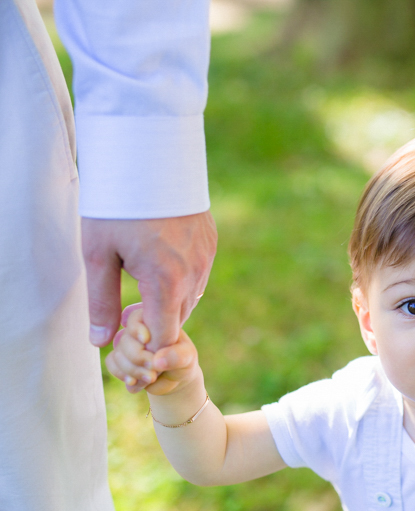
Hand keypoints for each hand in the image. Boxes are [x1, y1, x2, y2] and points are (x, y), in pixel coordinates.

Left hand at [82, 211, 216, 350]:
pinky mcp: (210, 244)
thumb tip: (101, 341)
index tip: (125, 326)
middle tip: (128, 305)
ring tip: (142, 280)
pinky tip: (159, 262)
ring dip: (169, 302)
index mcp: (166, 282)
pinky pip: (199, 276)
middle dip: (156, 323)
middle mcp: (194, 275)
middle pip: (178, 320)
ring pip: (190, 299)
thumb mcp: (98, 254)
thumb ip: (101, 301)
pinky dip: (181, 281)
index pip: (164, 337)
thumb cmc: (117, 206)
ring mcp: (206, 258)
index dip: (145, 342)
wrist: (149, 158)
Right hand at [105, 303, 200, 395]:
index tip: (146, 340)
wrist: (175, 377)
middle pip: (125, 340)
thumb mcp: (187, 357)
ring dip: (132, 370)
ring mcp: (126, 345)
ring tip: (151, 378)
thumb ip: (177, 356)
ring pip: (117, 355)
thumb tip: (157, 361)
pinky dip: (122, 374)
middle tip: (154, 372)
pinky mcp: (120, 359)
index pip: (136, 318)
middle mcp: (136, 331)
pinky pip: (112, 363)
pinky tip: (134, 382)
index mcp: (153, 322)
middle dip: (138, 358)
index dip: (137, 329)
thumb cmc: (183, 361)